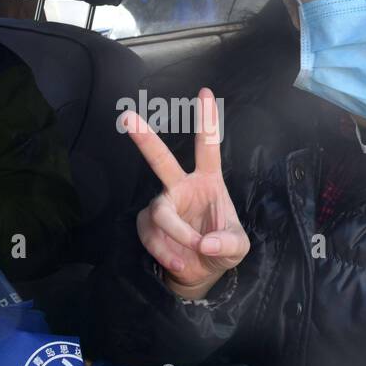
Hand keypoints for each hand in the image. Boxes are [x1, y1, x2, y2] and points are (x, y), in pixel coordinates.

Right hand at [123, 87, 248, 299]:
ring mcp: (163, 204)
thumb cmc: (222, 247)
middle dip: (145, 139)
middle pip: (161, 160)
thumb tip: (205, 242)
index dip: (207, 121)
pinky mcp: (148, 223)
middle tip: (127, 118)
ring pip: (160, 213)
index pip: (208, 147)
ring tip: (190, 257)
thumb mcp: (237, 247)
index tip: (205, 93)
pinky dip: (165, 252)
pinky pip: (150, 234)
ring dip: (176, 237)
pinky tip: (178, 262)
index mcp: (208, 181)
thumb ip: (227, 242)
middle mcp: (182, 186)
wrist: (201, 272)